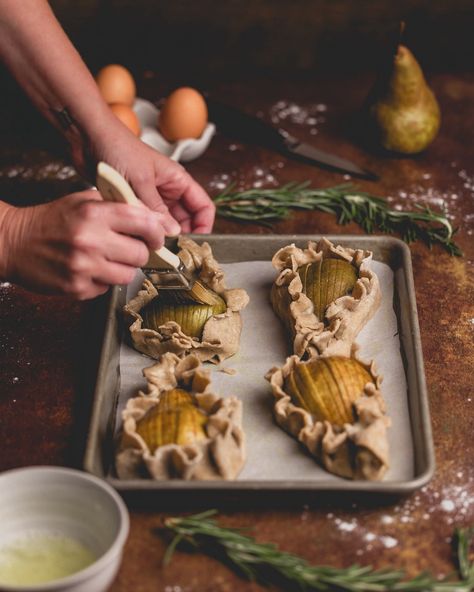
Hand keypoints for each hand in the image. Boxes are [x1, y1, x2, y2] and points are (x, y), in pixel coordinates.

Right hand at [0, 190, 167, 299]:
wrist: (12, 242)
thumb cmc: (50, 221)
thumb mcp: (82, 202)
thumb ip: (117, 206)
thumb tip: (154, 218)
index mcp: (94, 214)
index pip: (144, 222)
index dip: (156, 231)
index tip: (157, 236)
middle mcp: (90, 241)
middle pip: (140, 254)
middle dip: (138, 252)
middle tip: (128, 248)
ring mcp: (84, 267)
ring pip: (128, 275)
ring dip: (122, 269)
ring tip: (106, 259)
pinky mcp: (77, 288)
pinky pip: (107, 288)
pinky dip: (103, 281)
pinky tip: (89, 269)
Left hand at [72, 117, 215, 234]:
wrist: (88, 137)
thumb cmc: (117, 147)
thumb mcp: (140, 181)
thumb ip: (156, 209)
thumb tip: (172, 233)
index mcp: (177, 179)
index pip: (203, 207)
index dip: (204, 226)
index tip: (196, 244)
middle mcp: (168, 190)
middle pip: (186, 219)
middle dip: (182, 236)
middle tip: (173, 252)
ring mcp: (151, 197)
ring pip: (165, 224)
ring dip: (161, 236)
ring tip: (154, 248)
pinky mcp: (135, 202)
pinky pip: (146, 222)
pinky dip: (145, 232)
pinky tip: (139, 240)